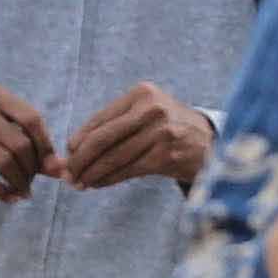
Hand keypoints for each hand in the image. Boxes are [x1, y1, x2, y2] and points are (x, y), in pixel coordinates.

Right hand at [0, 82, 57, 201]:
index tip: (51, 165)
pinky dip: (4, 192)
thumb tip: (63, 170)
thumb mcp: (7, 126)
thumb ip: (36, 144)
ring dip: (20, 182)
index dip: (47, 146)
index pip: (31, 119)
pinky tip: (12, 197)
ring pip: (4, 163)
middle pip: (19, 144)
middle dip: (32, 169)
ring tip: (24, 190)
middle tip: (32, 180)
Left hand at [63, 82, 212, 192]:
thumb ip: (115, 125)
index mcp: (142, 93)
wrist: (210, 143)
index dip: (79, 139)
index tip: (67, 156)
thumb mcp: (146, 115)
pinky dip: (109, 179)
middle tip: (68, 174)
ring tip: (79, 183)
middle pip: (103, 138)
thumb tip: (73, 149)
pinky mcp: (167, 155)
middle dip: (81, 159)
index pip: (101, 118)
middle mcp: (152, 109)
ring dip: (92, 173)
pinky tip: (98, 184)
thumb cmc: (169, 129)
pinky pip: (129, 170)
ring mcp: (162, 132)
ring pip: (114, 157)